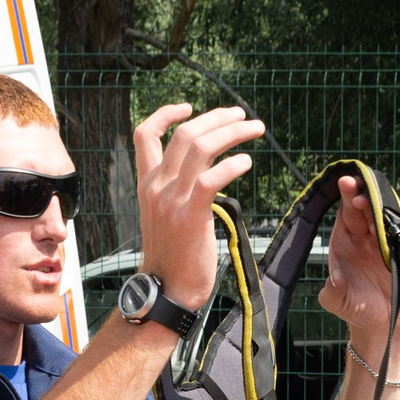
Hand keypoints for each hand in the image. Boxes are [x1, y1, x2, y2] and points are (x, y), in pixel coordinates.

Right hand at [134, 104, 261, 311]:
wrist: (166, 292)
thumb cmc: (174, 259)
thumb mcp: (168, 218)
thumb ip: (180, 193)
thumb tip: (208, 178)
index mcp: (147, 185)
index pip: (145, 135)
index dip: (165, 114)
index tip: (189, 107)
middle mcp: (156, 187)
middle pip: (184, 133)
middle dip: (217, 118)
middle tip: (242, 115)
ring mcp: (171, 200)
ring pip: (200, 147)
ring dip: (232, 131)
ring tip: (255, 128)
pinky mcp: (190, 215)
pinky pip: (212, 178)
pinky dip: (232, 164)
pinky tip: (247, 162)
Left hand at [318, 175, 399, 359]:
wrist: (382, 324)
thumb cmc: (355, 309)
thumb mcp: (338, 304)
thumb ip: (332, 292)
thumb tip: (335, 276)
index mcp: (346, 243)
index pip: (346, 213)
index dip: (347, 198)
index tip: (346, 184)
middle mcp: (366, 238)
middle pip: (366, 209)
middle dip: (363, 194)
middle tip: (360, 184)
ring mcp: (386, 243)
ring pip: (385, 217)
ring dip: (382, 206)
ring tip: (376, 198)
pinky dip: (399, 224)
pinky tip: (394, 217)